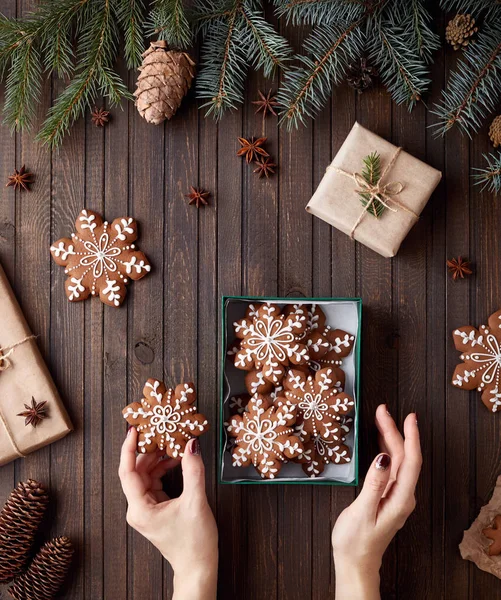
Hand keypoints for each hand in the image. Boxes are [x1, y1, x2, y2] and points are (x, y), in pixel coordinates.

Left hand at [119, 428, 217, 599]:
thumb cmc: (194, 543)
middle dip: (149, 450)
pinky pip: (154, 482)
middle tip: (161, 432)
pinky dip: (164, 469)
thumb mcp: (196, 502)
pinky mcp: (155, 509)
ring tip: (172, 444)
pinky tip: (176, 461)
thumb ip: (193, 470)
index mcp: (140, 508)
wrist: (198, 567)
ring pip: (146, 475)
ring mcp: (146, 509)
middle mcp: (138, 508)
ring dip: (158, 459)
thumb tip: (191, 445)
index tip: (135, 430)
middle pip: (137, 471)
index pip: (128, 471)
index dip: (129, 448)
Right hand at [332, 404, 421, 599]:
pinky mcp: (388, 495)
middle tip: (383, 410)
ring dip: (391, 438)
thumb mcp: (362, 512)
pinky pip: (391, 467)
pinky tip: (380, 441)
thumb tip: (383, 457)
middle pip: (404, 457)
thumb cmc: (356, 541)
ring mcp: (396, 495)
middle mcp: (403, 495)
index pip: (411, 462)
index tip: (408, 417)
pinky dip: (386, 449)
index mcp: (401, 498)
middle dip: (396, 431)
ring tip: (381, 418)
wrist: (355, 563)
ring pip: (398, 460)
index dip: (411, 437)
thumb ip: (374, 484)